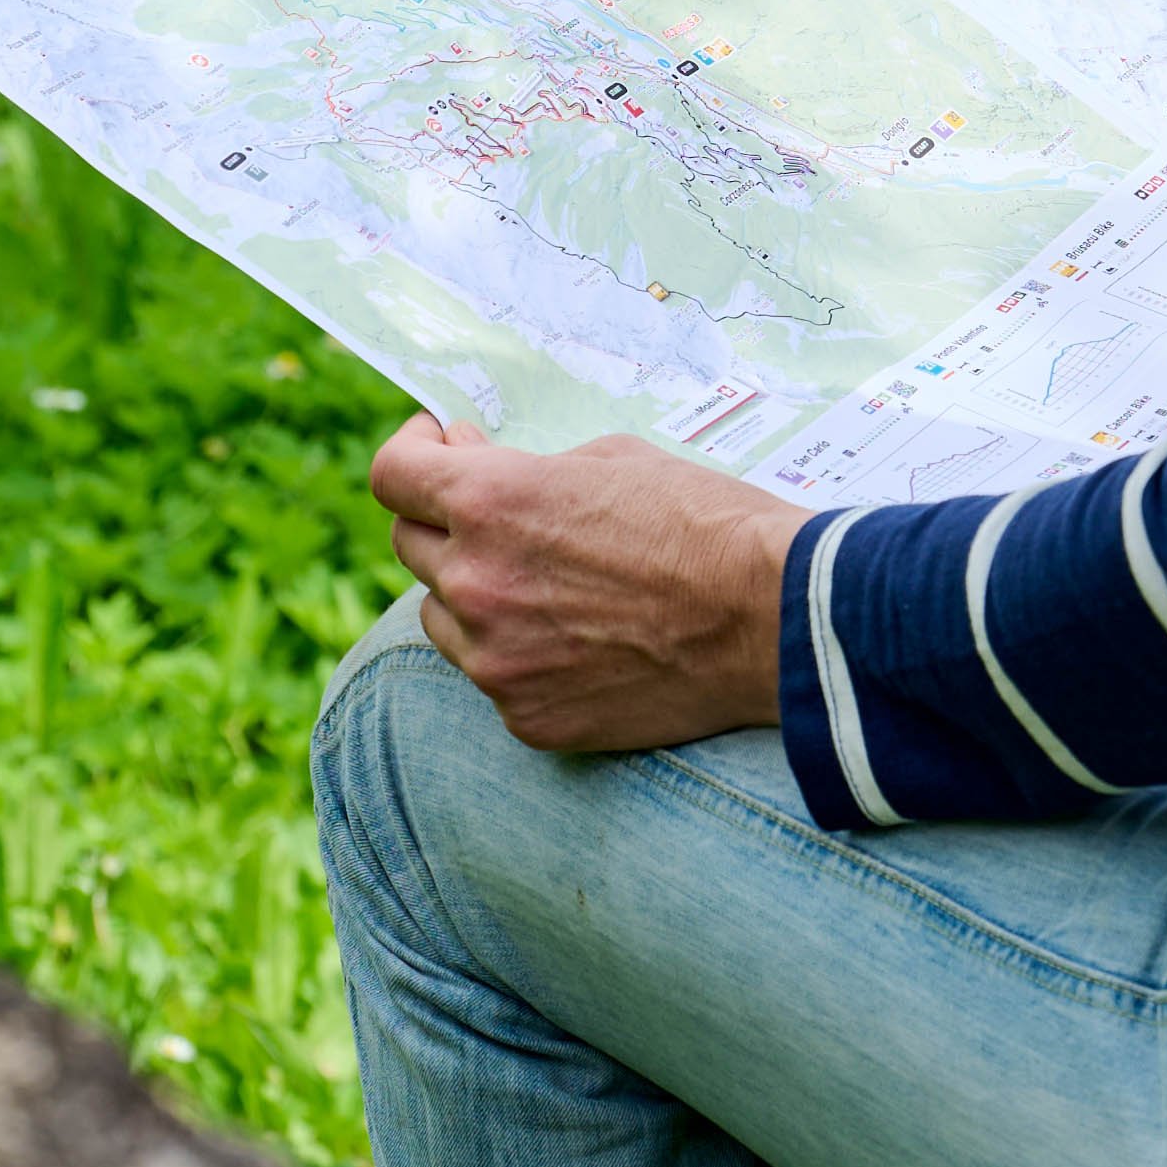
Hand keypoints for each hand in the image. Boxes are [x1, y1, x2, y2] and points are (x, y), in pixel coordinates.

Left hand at [368, 416, 797, 756]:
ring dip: (472, 594)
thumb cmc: (705, 523)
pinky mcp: (527, 716)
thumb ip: (526, 470)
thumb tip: (476, 467)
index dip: (411, 453)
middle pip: (409, 544)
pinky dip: (520, 655)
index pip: (392, 474)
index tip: (437, 449)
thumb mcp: (611, 459)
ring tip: (544, 583)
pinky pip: (494, 677)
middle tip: (494, 514)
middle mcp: (475, 583)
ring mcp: (496, 661)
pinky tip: (579, 639)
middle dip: (444, 520)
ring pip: (443, 619)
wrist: (775, 619)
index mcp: (490, 502)